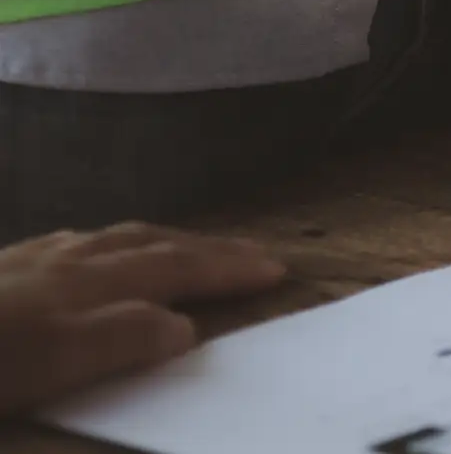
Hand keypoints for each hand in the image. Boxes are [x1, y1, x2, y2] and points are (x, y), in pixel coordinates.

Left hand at [0, 224, 284, 413]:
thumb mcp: (56, 359)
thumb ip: (121, 338)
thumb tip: (187, 327)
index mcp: (93, 282)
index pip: (176, 269)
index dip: (226, 268)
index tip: (276, 268)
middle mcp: (71, 260)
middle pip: (152, 245)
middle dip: (206, 248)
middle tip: (252, 251)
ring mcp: (34, 259)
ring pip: (111, 240)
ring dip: (160, 242)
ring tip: (184, 245)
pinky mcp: (4, 268)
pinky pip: (73, 244)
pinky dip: (107, 246)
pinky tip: (92, 252)